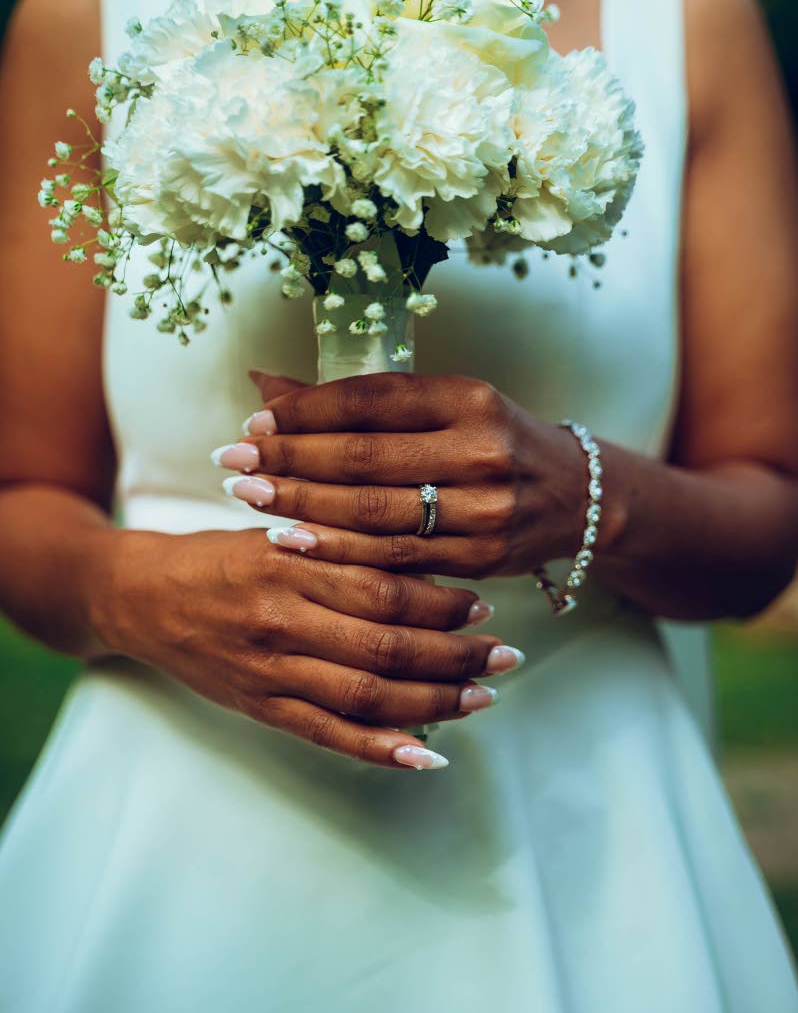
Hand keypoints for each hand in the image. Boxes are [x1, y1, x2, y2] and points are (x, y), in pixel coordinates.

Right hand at [91, 527, 523, 769]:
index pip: (381, 588)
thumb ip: (338, 543)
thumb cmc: (218, 556)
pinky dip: (381, 749)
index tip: (483, 604)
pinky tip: (428, 754)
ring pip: (365, 696)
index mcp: (287, 563)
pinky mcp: (260, 708)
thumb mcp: (273, 529)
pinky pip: (328, 736)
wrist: (140, 597)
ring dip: (434, 702)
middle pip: (385, 647)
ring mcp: (269, 670)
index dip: (440, 601)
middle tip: (506, 654)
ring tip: (483, 698)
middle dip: (455, 656)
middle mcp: (280, 619)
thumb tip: (421, 554)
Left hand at [214, 372, 594, 578]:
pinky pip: (393, 558)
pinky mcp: (480, 558)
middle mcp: (481, 449)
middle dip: (290, 459)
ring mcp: (485, 509)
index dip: (307, 411)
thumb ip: (357, 400)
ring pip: (374, 512)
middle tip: (233, 461)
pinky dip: (336, 550)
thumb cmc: (490, 439)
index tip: (256, 421)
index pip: (372, 399)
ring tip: (249, 495)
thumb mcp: (439, 404)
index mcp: (469, 397)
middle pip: (365, 458)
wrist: (574, 495)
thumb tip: (262, 382)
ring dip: (301, 505)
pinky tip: (291, 539)